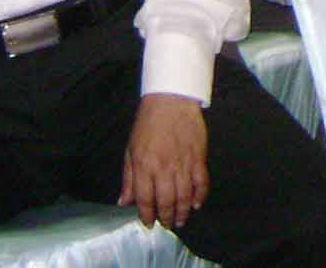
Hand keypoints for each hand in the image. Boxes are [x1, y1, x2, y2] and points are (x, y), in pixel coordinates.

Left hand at [120, 94, 207, 229]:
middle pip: (166, 201)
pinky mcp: (199, 157)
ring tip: (180, 220)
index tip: (148, 223)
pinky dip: (200, 196)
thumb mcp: (130, 150)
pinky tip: (196, 204)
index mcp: (144, 166)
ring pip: (184, 196)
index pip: (145, 200)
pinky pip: (201, 182)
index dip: (146, 215)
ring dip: (182, 212)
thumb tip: (123, 203)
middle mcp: (164, 168)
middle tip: (166, 224)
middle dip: (166, 217)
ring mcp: (183, 163)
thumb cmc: (147, 124)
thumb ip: (128, 178)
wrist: (171, 100)